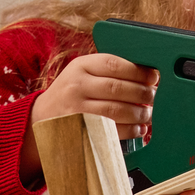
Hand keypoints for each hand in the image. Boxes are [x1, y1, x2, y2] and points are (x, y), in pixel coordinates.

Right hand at [20, 54, 158, 184]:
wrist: (41, 117)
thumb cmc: (70, 93)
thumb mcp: (82, 73)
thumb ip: (107, 71)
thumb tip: (146, 75)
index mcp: (80, 66)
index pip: (114, 64)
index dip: (138, 71)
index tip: (153, 77)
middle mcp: (77, 86)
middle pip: (118, 88)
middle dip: (142, 93)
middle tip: (153, 97)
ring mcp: (77, 109)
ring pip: (116, 110)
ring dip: (138, 113)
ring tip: (147, 114)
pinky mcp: (81, 130)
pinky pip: (112, 130)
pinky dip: (130, 130)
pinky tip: (138, 128)